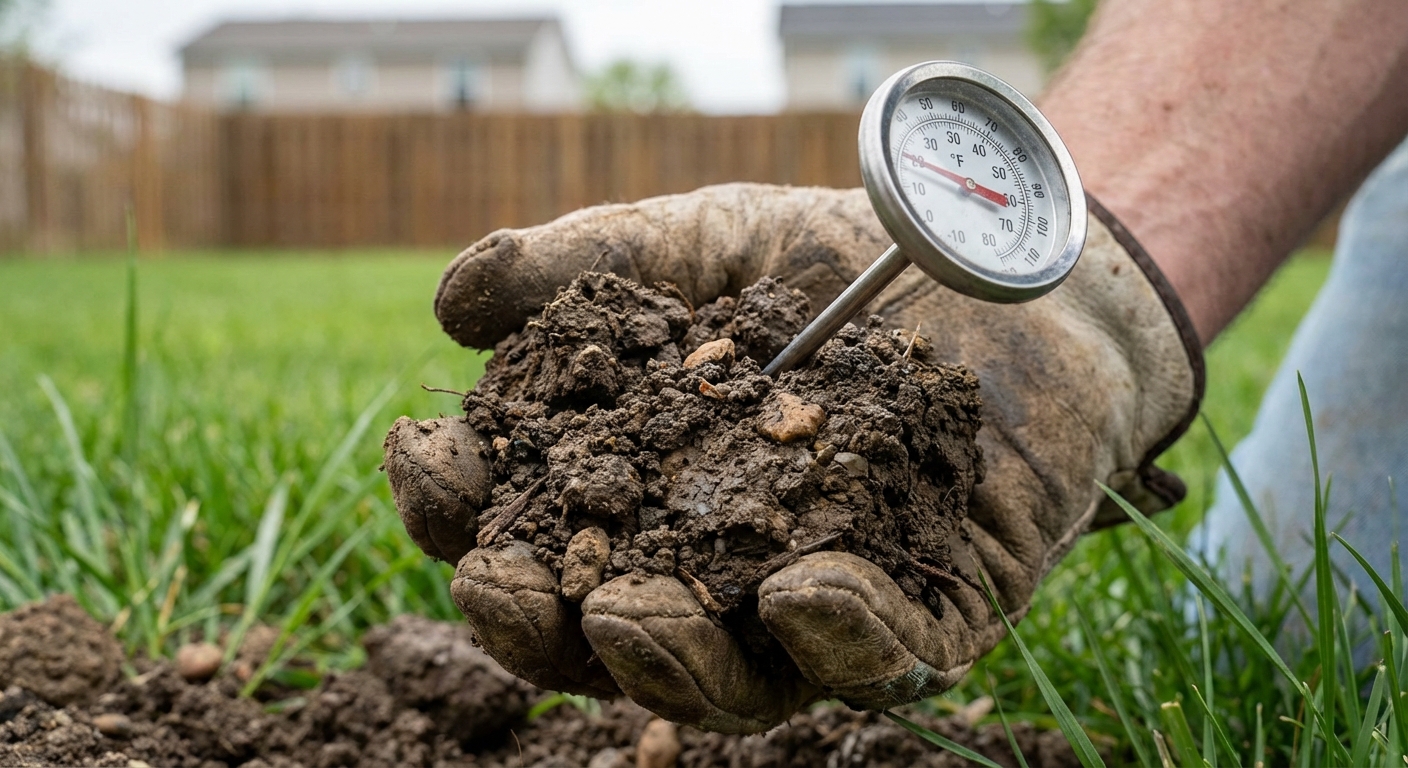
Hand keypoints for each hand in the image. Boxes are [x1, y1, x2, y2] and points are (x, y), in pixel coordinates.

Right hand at [383, 183, 1201, 731]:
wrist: (1000, 265)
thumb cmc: (836, 264)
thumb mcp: (702, 246)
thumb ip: (589, 268)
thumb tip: (453, 302)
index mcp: (636, 494)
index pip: (524, 527)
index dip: (460, 508)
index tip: (431, 456)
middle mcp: (713, 571)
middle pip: (601, 638)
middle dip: (540, 622)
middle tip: (508, 583)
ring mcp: (819, 607)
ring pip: (732, 683)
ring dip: (670, 659)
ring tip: (632, 607)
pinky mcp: (935, 616)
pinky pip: (886, 662)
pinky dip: (843, 640)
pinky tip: (806, 593)